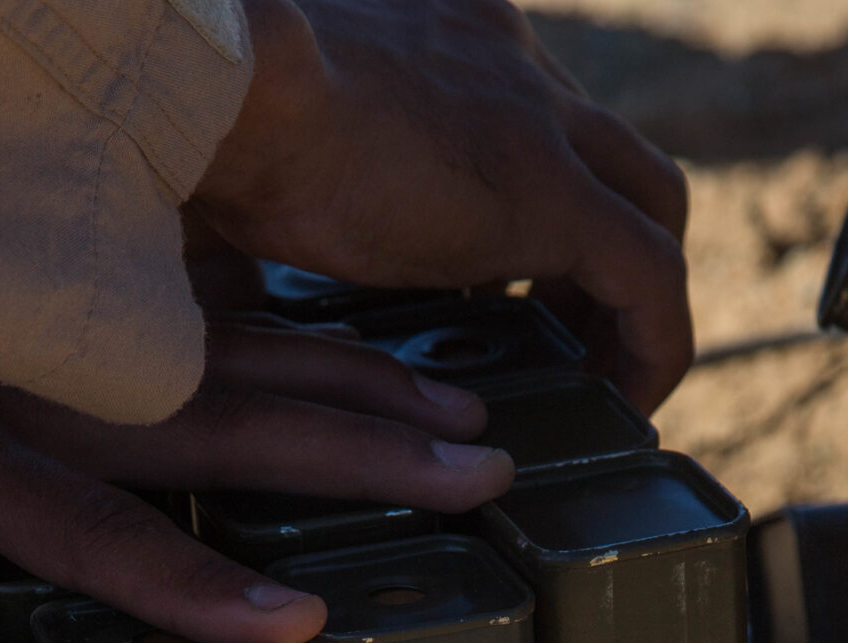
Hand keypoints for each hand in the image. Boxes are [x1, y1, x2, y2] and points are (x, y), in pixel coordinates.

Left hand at [0, 232, 511, 642]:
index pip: (96, 528)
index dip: (195, 578)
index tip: (304, 616)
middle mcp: (22, 395)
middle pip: (216, 419)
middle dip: (354, 450)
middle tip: (483, 474)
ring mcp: (43, 363)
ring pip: (229, 366)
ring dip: (352, 390)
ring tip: (475, 416)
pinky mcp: (45, 350)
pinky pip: (195, 342)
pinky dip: (291, 354)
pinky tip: (366, 379)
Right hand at [191, 0, 691, 409]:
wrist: (212, 84)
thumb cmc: (192, 114)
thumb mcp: (259, 136)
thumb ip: (286, 172)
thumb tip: (230, 231)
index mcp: (441, 27)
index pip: (525, 103)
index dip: (524, 189)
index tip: (492, 268)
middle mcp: (505, 55)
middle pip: (606, 144)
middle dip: (598, 239)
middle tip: (560, 323)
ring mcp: (539, 118)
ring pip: (652, 199)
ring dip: (633, 291)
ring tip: (600, 373)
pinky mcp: (553, 196)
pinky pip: (651, 276)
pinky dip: (655, 341)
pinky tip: (632, 400)